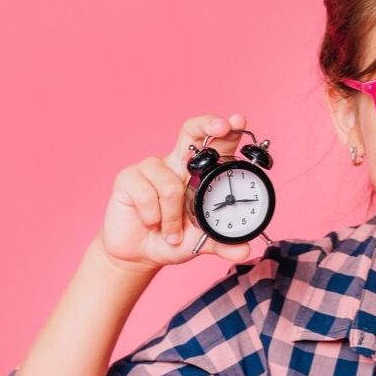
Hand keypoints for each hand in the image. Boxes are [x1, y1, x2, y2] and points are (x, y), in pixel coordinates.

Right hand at [98, 113, 253, 272]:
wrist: (139, 254)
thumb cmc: (173, 240)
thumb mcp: (203, 243)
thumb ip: (224, 244)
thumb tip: (246, 250)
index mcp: (198, 173)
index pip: (214, 144)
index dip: (227, 129)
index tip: (238, 121)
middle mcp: (176, 164)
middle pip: (191, 130)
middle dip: (208, 124)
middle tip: (222, 127)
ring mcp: (151, 168)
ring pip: (171, 185)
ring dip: (172, 216)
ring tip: (171, 232)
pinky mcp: (128, 178)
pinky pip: (147, 194)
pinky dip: (153, 216)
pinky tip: (150, 223)